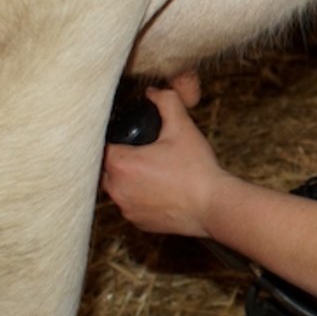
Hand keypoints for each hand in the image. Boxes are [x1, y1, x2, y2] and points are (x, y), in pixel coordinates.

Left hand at [102, 83, 224, 237]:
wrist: (214, 205)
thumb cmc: (197, 168)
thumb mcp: (182, 127)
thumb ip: (166, 102)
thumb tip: (154, 92)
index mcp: (121, 164)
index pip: (102, 146)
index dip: (115, 139)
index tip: (129, 138)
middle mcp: (117, 190)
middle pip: (106, 168)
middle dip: (121, 159)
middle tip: (144, 152)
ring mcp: (127, 209)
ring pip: (118, 188)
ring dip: (129, 179)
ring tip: (154, 171)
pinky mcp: (138, 223)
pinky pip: (131, 205)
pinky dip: (141, 197)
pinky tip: (161, 190)